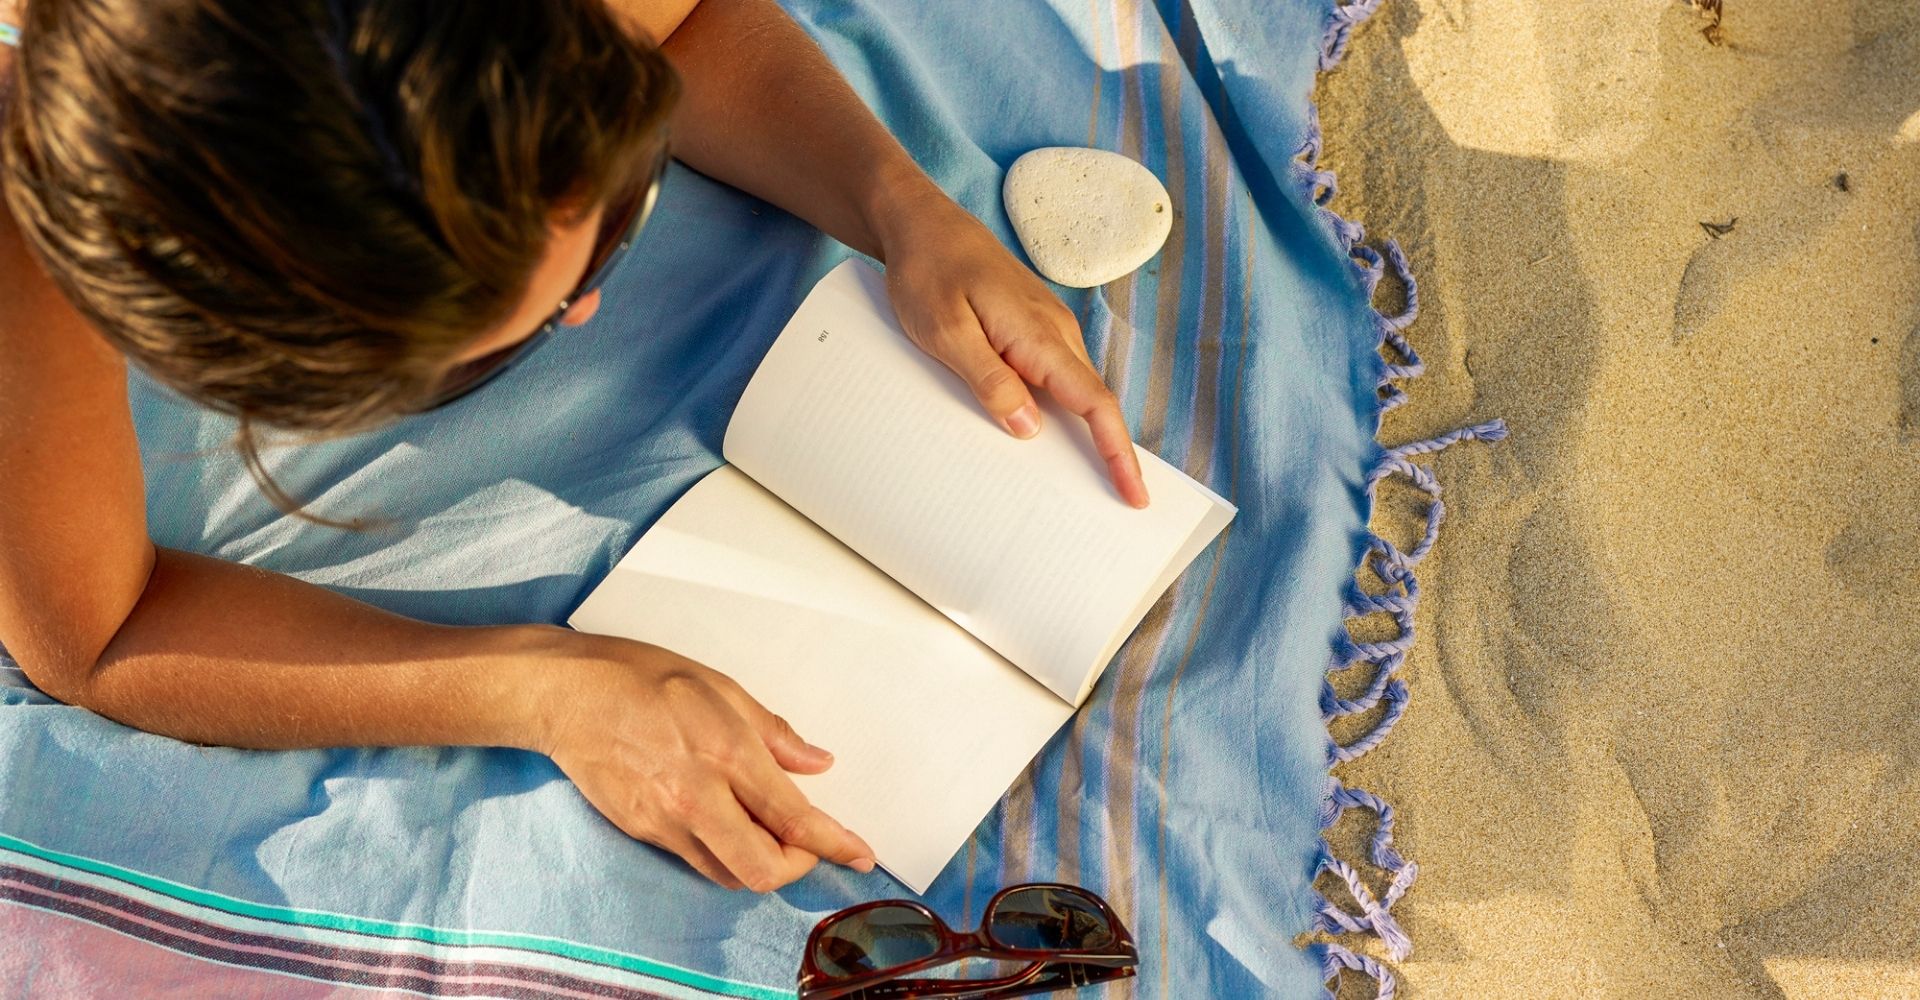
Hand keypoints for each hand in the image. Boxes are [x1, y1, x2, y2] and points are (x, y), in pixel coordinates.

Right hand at [535, 635, 874, 890]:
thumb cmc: (641, 677)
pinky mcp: (644, 832)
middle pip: (764, 868)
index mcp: (727, 753)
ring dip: (761, 864)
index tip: (861, 855)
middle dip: (797, 865)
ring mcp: (667, 821)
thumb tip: (817, 763)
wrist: (567, 695)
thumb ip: (774, 734)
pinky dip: (726, 856)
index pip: (794, 819)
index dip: (835, 845)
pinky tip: (729, 826)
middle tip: (808, 843)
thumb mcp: (721, 687)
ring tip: (770, 833)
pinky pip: (698, 861)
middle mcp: (698, 797)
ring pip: (731, 874)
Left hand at [874, 192, 1150, 507]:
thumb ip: (989, 379)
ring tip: (1080, 483)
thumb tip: (1029, 428)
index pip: (1094, 403)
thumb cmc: (927, 271)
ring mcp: (1045, 327)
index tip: (1135, 492)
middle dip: (1109, 454)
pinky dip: (1059, 410)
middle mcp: (1055, 331)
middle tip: (1113, 505)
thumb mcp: (946, 331)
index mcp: (1039, 334)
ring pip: (1074, 391)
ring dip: (1082, 435)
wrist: (919, 222)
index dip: (1118, 452)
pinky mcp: (1029, 328)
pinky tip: (1041, 434)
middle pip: (1093, 403)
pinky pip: (1053, 376)